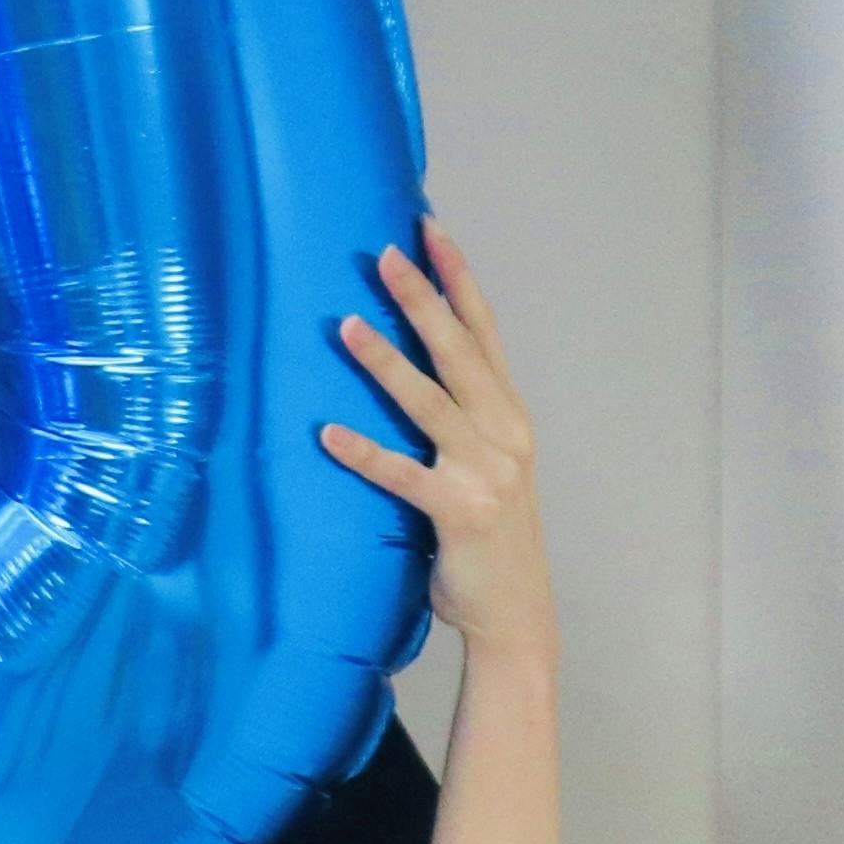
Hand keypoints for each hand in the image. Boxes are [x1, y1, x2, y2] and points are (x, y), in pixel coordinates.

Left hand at [322, 224, 552, 671]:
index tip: (432, 231)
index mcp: (510, 416)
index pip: (484, 333)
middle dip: (424, 299)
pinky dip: (365, 454)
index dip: (459, 281)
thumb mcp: (482, 464)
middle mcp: (506, 434)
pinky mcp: (460, 512)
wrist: (515, 612)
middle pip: (460, 352)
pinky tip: (327, 434)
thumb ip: (456, 418)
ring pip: (431, 404)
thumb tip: (406, 366)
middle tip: (386, 253)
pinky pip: (403, 476)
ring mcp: (487, 472)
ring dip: (387, 363)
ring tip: (347, 325)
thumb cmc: (485, 536)